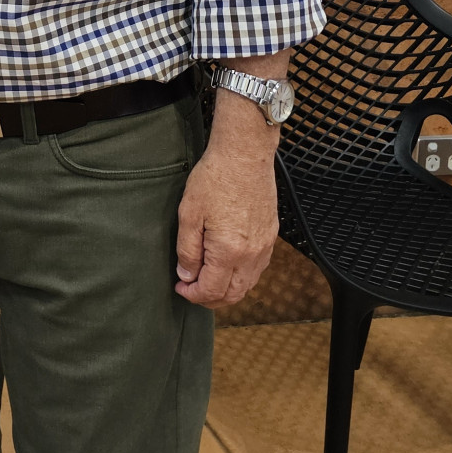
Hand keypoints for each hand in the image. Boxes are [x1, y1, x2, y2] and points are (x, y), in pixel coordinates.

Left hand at [174, 101, 278, 306]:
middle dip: (210, 298)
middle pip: (233, 295)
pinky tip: (227, 267)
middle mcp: (252, 254)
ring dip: (227, 290)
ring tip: (206, 280)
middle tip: (191, 290)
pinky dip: (242, 277)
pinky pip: (258, 269)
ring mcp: (265, 246)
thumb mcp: (189, 214)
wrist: (244, 154)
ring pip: (248, 285)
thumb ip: (187, 250)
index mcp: (229, 251)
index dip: (193, 295)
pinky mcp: (271, 236)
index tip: (180, 288)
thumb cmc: (215, 178)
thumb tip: (187, 276)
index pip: (212, 290)